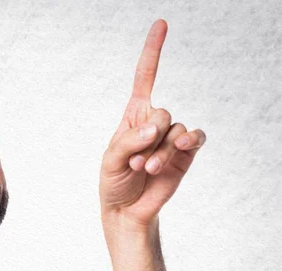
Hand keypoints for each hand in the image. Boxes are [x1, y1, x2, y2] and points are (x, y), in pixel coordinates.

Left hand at [99, 19, 205, 231]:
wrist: (126, 210)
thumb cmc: (114, 183)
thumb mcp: (110, 160)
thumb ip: (129, 141)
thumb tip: (155, 127)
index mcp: (133, 118)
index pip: (144, 79)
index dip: (152, 52)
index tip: (161, 24)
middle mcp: (153, 124)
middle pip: (162, 112)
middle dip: (148, 138)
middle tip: (135, 161)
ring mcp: (170, 139)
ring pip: (176, 130)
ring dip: (161, 152)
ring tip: (147, 169)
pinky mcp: (185, 154)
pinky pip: (196, 138)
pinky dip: (190, 140)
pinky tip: (182, 146)